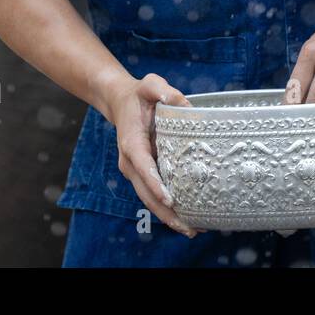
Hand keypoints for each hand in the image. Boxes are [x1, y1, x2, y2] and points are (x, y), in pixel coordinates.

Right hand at [107, 73, 198, 237]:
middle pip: (147, 194)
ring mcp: (136, 171)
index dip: (156, 185)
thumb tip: (179, 100)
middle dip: (166, 213)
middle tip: (189, 228)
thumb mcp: (150, 84)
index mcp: (132, 143)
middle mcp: (131, 162)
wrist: (121, 102)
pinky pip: (155, 194)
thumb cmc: (139, 94)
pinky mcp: (144, 173)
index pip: (144, 167)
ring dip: (169, 216)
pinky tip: (188, 218)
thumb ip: (161, 89)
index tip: (170, 199)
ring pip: (150, 199)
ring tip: (193, 230)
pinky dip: (168, 208)